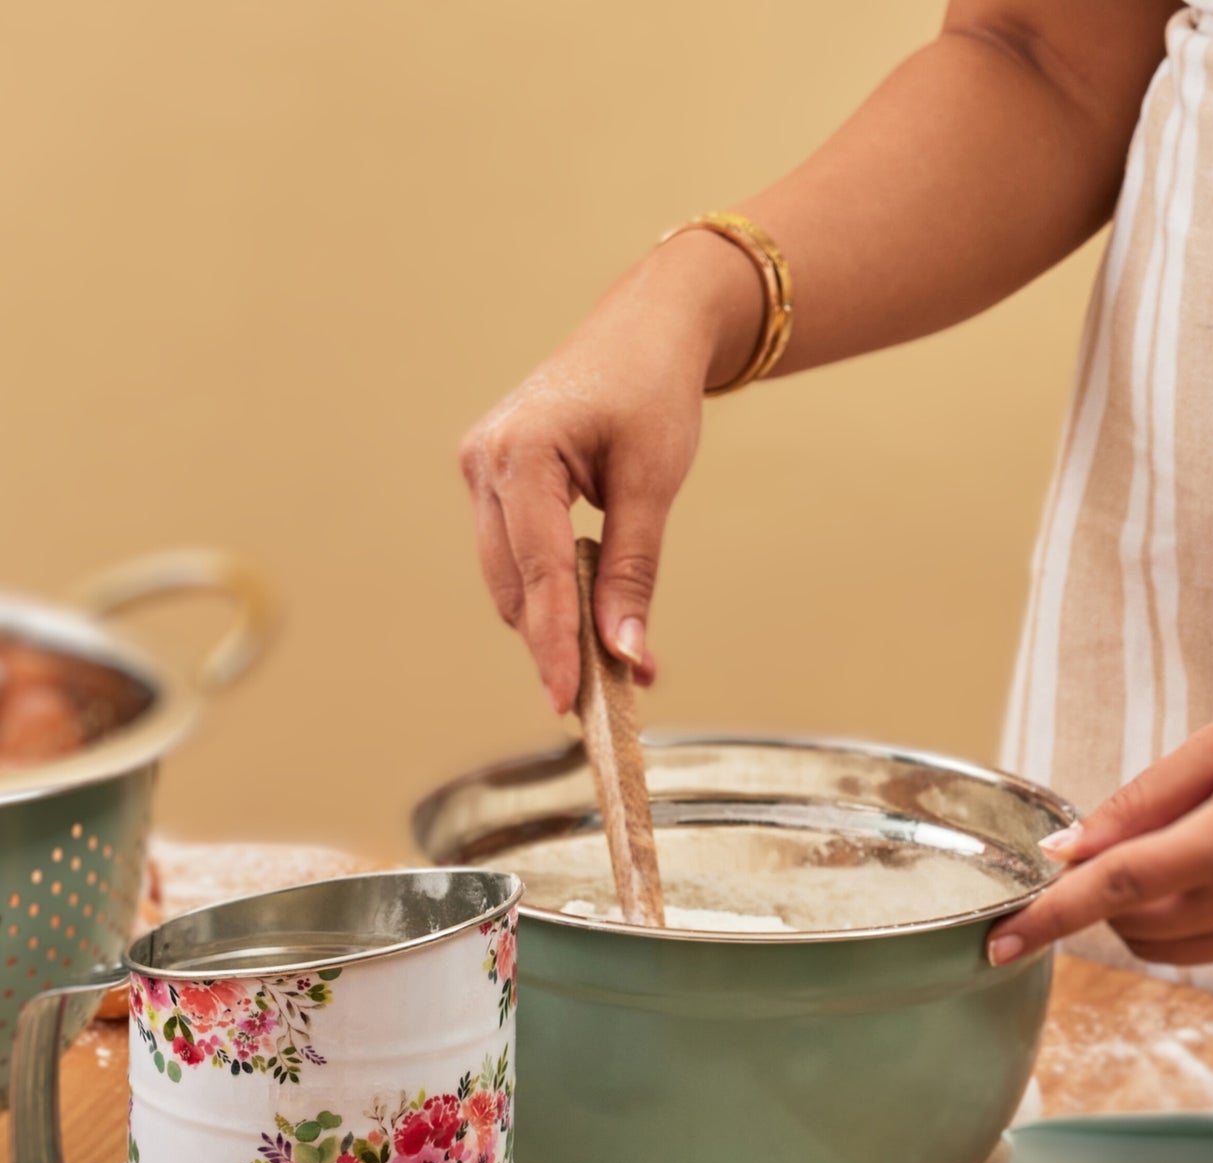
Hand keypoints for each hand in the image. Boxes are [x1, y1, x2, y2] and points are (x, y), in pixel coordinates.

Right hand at [459, 232, 759, 713]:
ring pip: (508, 578)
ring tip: (607, 662)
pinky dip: (547, 589)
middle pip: (513, 584)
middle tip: (605, 696)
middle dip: (555, 641)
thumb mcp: (652, 483)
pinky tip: (585, 612)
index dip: (554, 643)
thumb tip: (626, 653)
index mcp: (521, 452)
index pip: (538, 571)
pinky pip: (513, 555)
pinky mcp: (491, 480)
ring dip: (552, 620)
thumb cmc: (653, 391)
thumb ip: (633, 570)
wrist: (643, 331)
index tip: (567, 702)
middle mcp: (485, 461)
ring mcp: (480, 469)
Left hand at [988, 663, 1212, 967]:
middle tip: (1108, 845)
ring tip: (1166, 852)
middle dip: (1097, 897)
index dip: (1048, 919)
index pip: (1114, 892)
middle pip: (1130, 925)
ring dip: (1134, 913)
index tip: (997, 943)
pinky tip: (1201, 872)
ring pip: (1163, 947)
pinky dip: (1178, 920)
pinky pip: (1206, 949)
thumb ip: (1140, 801)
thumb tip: (1072, 846)